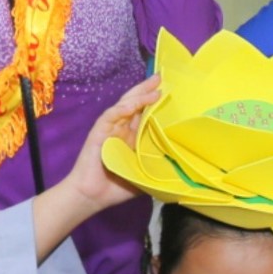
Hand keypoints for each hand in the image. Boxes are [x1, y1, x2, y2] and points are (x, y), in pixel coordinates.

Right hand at [64, 76, 157, 211]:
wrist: (92, 196)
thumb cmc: (116, 187)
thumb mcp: (143, 174)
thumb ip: (156, 166)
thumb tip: (180, 167)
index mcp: (131, 136)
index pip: (144, 113)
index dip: (154, 101)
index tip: (169, 90)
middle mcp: (121, 129)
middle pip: (134, 103)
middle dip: (147, 89)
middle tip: (161, 77)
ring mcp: (109, 129)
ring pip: (124, 105)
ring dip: (138, 96)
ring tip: (153, 86)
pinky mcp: (98, 132)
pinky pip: (110, 116)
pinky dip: (120, 109)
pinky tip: (131, 105)